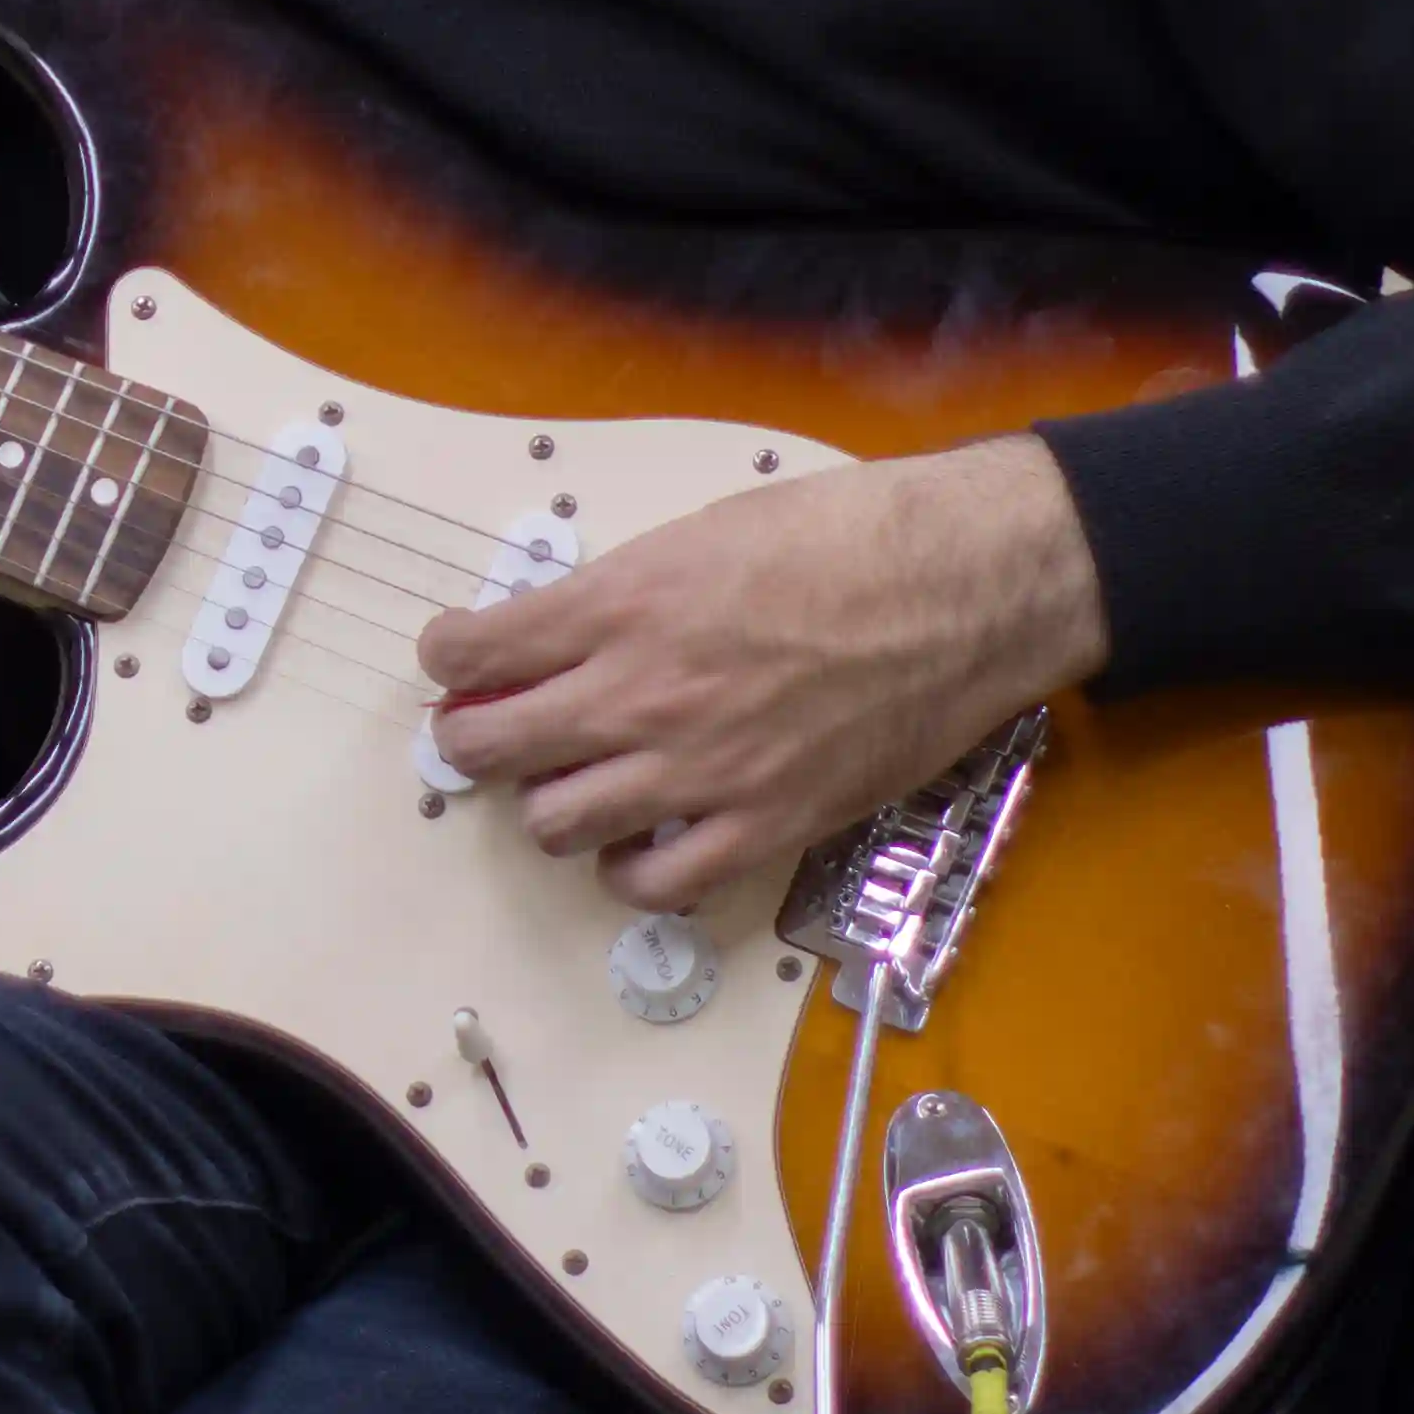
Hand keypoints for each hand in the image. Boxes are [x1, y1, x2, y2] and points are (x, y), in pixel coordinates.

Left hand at [412, 433, 1107, 911]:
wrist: (963, 586)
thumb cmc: (849, 534)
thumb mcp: (707, 530)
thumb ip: (627, 589)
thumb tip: (572, 627)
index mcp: (620, 604)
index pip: (476, 650)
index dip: (450, 657)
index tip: (456, 659)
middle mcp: (638, 695)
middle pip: (491, 747)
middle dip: (471, 738)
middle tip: (488, 728)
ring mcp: (694, 772)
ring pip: (553, 824)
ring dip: (548, 801)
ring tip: (572, 780)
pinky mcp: (759, 827)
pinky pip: (651, 882)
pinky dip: (629, 868)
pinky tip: (641, 839)